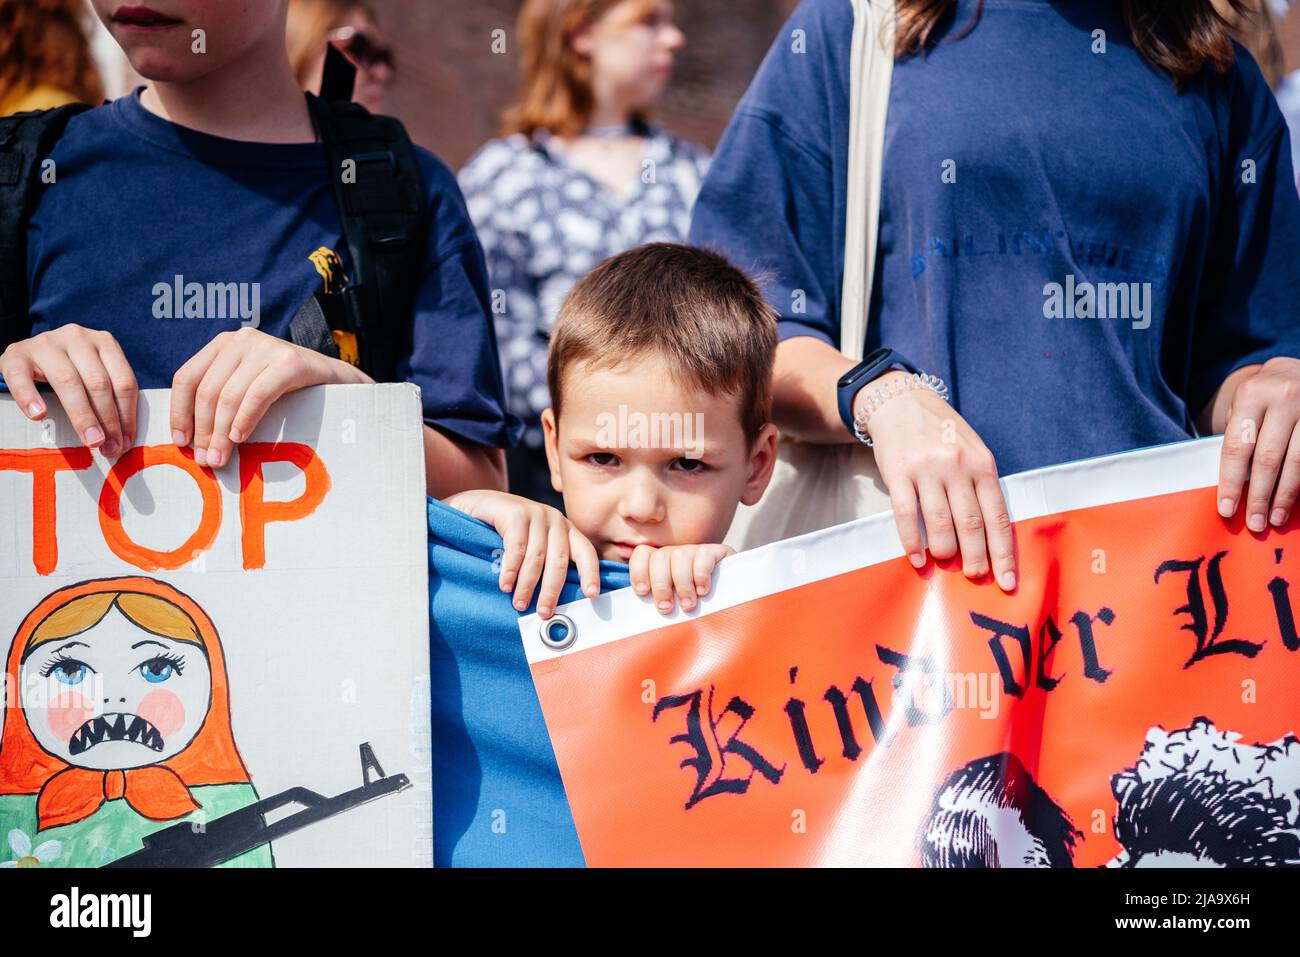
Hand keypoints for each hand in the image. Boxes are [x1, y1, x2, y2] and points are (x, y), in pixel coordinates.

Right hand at [0, 324, 136, 454]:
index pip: (124, 381)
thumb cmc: (70, 369)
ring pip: (67, 381)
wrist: (29, 352)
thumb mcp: (93, 375)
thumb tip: (122, 441)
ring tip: (89, 440)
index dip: (127, 415)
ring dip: (81, 415)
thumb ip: (109, 398)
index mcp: (104, 342)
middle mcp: (77, 337)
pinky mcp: (16, 353)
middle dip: (107, 419)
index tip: (124, 443)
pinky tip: (39, 415)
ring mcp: (46, 343)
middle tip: (108, 448)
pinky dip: (30, 397)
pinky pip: (21, 376)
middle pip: (98, 383)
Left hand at [170, 328, 369, 467]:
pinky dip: (245, 419)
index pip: (187, 377)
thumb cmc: (289, 392)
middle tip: (206, 460)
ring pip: (229, 395)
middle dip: (203, 430)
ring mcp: (266, 346)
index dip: (179, 412)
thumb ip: (222, 400)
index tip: (181, 442)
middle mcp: (241, 339)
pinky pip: (258, 394)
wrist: (339, 383)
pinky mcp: (290, 361)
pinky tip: (240, 438)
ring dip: (221, 432)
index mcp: (223, 344)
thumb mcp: (248, 388)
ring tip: (221, 458)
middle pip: (207, 390)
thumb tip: (191, 440)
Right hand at [444, 489, 599, 617]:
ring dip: (528, 585)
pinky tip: (505, 585)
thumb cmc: (505, 533)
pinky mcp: (515, 512)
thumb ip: (545, 564)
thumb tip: (553, 602)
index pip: (585, 552)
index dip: (590, 573)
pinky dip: (511, 570)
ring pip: (537, 557)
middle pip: (559, 561)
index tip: (592, 595)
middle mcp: (555, 519)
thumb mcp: (532, 547)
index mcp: (565, 530)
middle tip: (544, 612)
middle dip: (551, 590)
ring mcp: (535, 513)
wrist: (476, 505)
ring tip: (519, 604)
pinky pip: (517, 548)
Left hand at [629, 543, 733, 614]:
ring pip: (680, 555)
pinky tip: (703, 590)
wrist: (733, 603)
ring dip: (682, 584)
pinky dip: (700, 574)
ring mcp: (697, 551)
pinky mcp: (718, 552)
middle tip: (667, 608)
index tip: (643, 593)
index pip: (642, 554)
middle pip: (660, 556)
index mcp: (661, 564)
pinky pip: (703, 555)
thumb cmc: (696, 612)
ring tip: (689, 605)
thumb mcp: (673, 607)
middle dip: (661, 585)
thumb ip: (657, 604)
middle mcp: (677, 554)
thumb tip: (633, 617)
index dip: (639, 571)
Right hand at [862, 373, 1015, 590]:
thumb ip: (982, 486)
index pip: (997, 516)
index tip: (1008, 581)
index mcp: (982, 463)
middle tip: (976, 577)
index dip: (1003, 553)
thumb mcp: (973, 451)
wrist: (902, 403)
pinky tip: (917, 559)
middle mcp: (956, 466)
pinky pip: (905, 516)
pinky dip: (911, 543)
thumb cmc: (943, 433)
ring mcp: (926, 470)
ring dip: (945, 552)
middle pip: (971, 524)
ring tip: (947, 563)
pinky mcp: (897, 473)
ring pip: (940, 523)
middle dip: (976, 558)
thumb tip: (990, 535)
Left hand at [1216, 357, 1299, 530]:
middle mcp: (1284, 398)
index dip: (1231, 481)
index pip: (1238, 446)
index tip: (1226, 509)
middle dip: (1260, 495)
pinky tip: (1297, 501)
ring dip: (1286, 495)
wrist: (1298, 368)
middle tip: (1255, 523)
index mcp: (1253, 394)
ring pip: (1298, 461)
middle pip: (1268, 458)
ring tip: (1275, 518)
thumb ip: (1239, 434)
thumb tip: (1235, 484)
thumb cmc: (1264, 395)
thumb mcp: (1245, 403)